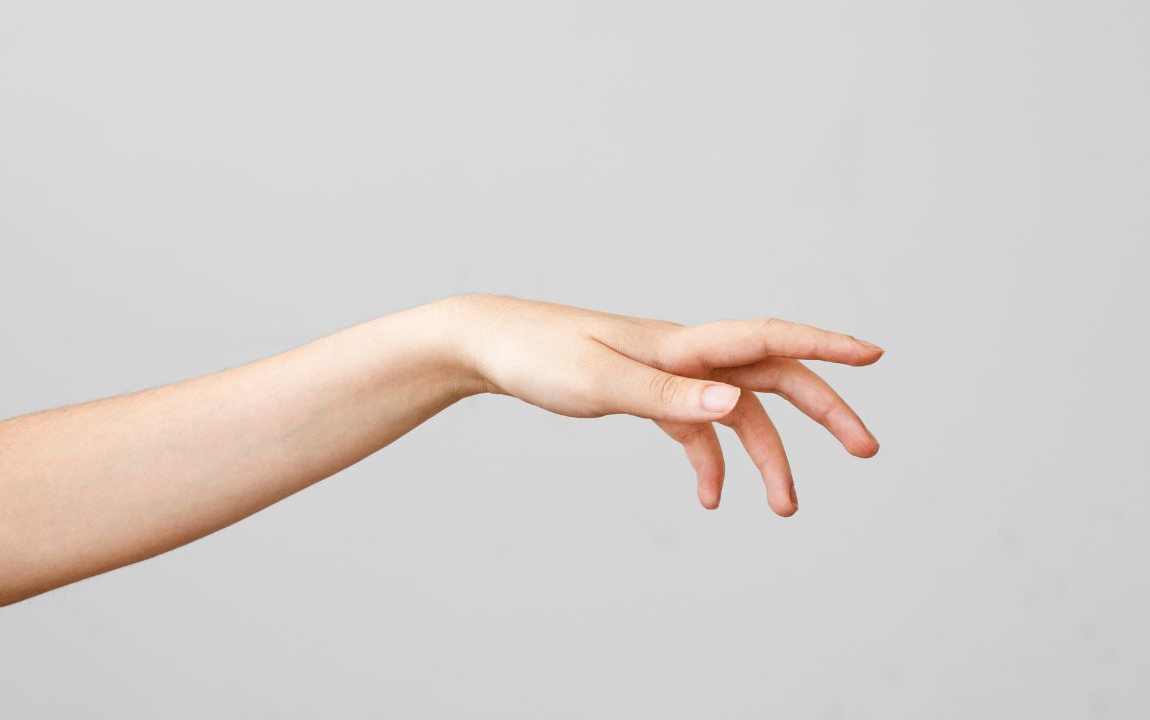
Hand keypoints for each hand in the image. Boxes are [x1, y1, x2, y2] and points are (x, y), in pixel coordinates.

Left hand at [451, 295, 882, 515]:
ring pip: (739, 414)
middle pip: (772, 378)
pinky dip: (710, 463)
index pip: (768, 337)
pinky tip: (709, 498)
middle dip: (823, 412)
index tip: (874, 356)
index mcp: (681, 344)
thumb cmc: (540, 355)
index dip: (825, 344)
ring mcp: (669, 376)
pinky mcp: (647, 395)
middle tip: (867, 449)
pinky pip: (696, 429)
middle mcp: (686, 355)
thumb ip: (668, 395)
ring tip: (785, 508)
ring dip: (768, 458)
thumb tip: (734, 404)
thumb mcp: (602, 380)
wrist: (492, 346)